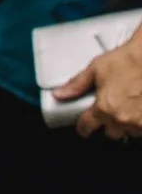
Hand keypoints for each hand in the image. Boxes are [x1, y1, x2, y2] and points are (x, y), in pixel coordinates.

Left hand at [62, 24, 141, 139]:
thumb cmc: (129, 60)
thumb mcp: (96, 68)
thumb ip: (77, 84)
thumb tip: (60, 94)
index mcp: (104, 108)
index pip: (87, 126)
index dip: (83, 127)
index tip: (84, 127)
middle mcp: (122, 119)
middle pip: (110, 133)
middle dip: (109, 124)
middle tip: (111, 110)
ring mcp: (140, 122)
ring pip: (129, 132)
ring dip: (127, 124)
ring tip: (128, 108)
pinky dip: (140, 122)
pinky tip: (139, 109)